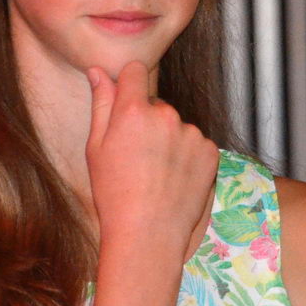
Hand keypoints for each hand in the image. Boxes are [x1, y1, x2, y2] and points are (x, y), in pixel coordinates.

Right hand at [85, 61, 218, 260]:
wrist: (147, 234)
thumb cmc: (113, 193)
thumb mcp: (96, 148)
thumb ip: (101, 104)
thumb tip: (98, 72)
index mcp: (133, 111)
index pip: (135, 71)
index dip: (129, 83)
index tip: (126, 102)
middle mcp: (165, 115)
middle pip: (156, 104)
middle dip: (147, 121)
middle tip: (138, 156)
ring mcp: (191, 133)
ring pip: (176, 126)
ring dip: (169, 139)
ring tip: (157, 173)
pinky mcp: (210, 151)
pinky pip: (195, 143)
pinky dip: (187, 156)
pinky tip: (174, 179)